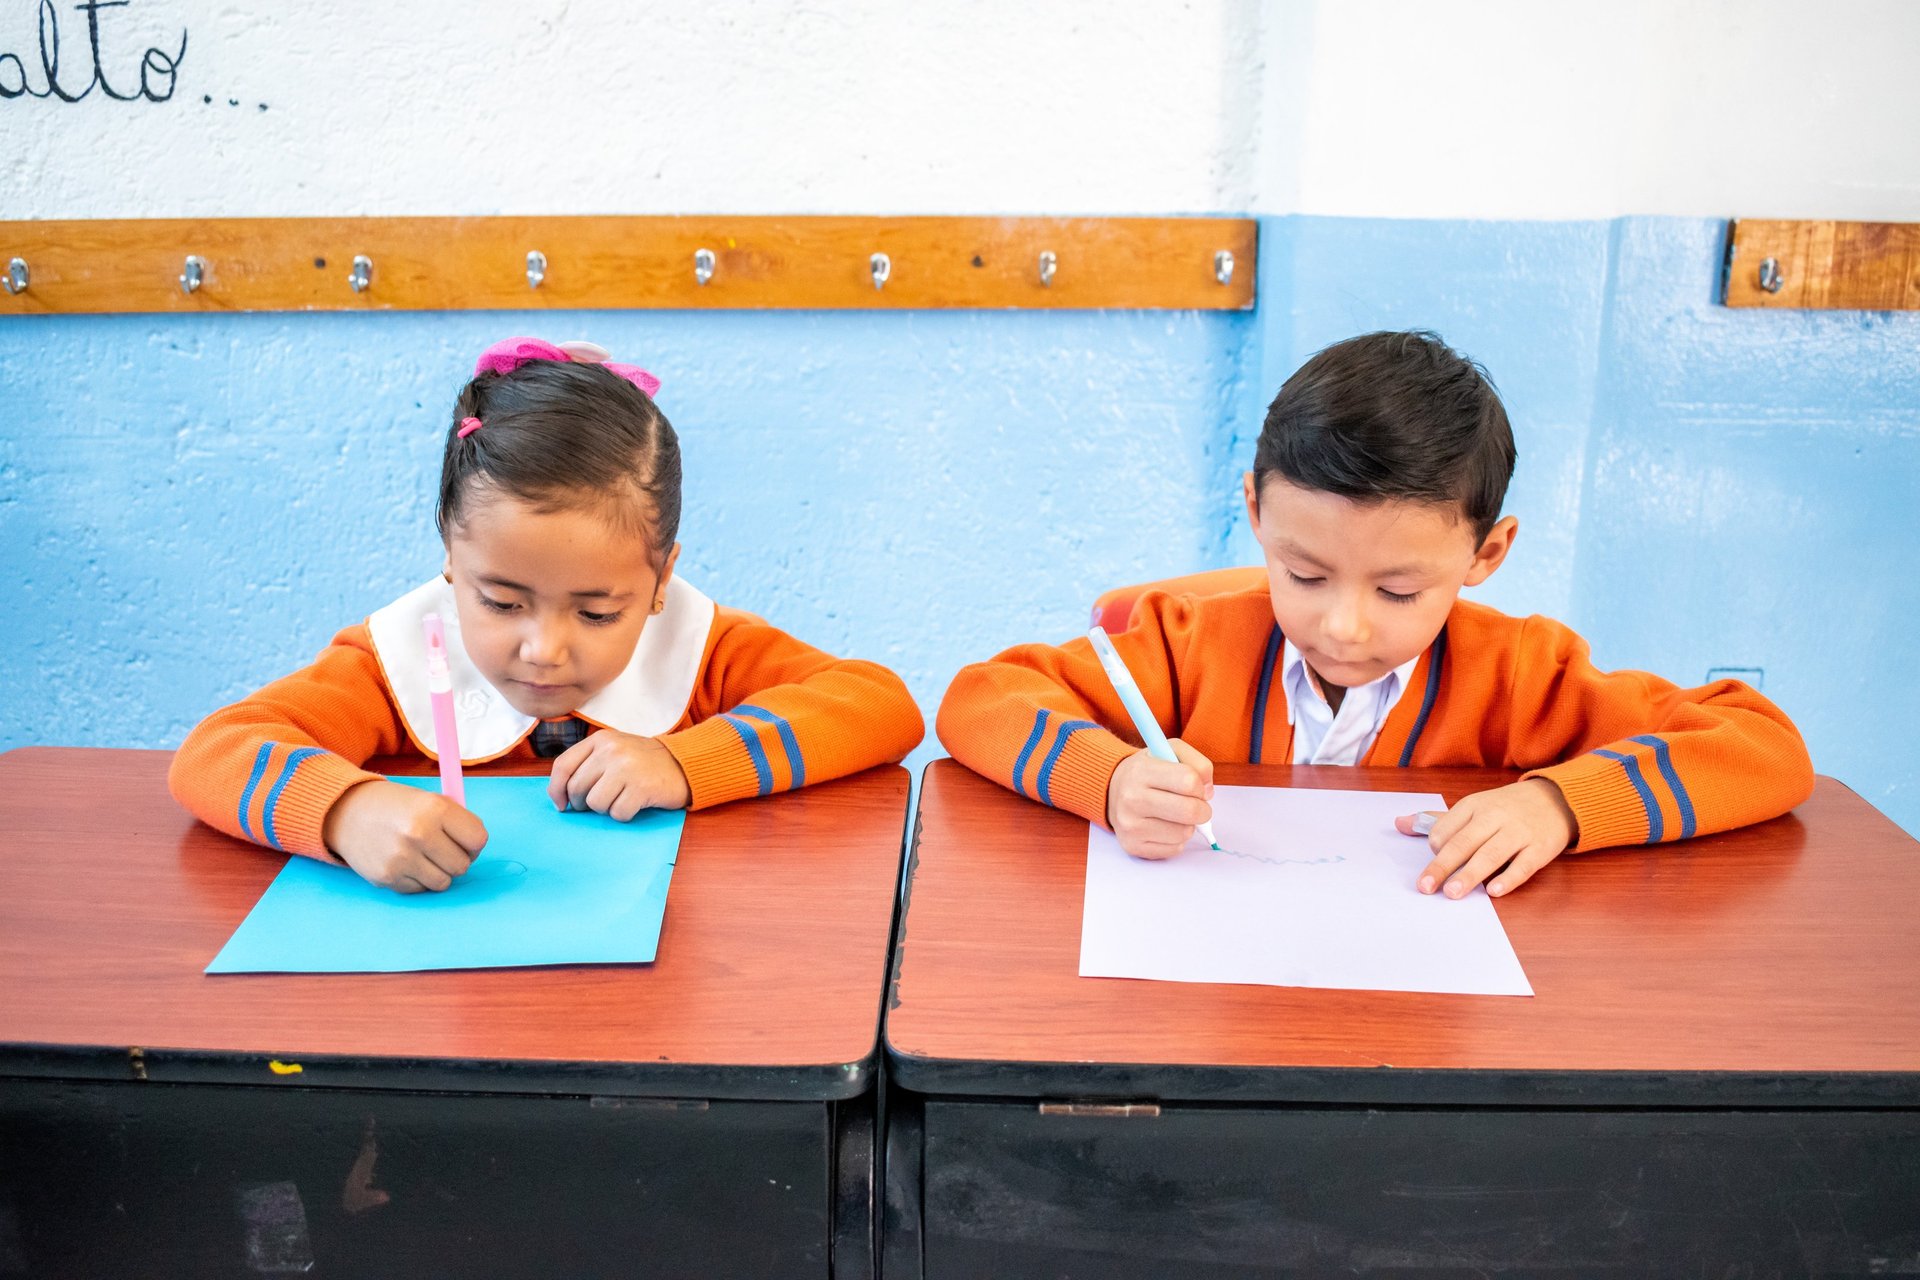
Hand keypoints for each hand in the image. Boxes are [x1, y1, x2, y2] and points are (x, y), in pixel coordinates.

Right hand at [322, 778, 487, 892]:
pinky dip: (418, 880)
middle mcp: (419, 834)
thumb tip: (476, 847)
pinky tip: (405, 863)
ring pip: (443, 883)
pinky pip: (420, 890)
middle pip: (463, 865)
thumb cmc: (396, 806)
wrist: (347, 812)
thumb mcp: (429, 800)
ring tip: (423, 856)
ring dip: (438, 872)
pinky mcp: (388, 878)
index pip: (478, 840)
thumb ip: (456, 821)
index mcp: (435, 809)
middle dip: (456, 859)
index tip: (463, 841)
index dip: (474, 843)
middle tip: (441, 850)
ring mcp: (402, 858)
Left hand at [547, 730, 691, 818]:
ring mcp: (627, 768)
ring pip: (595, 803)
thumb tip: (561, 796)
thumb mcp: (615, 750)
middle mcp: (611, 750)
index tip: (562, 804)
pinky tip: (636, 803)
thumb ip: (588, 764)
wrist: (684, 763)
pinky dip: (625, 814)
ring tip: (622, 799)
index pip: (563, 765)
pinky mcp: (641, 787)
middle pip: (577, 788)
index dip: (556, 789)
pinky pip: (618, 813)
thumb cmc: (644, 762)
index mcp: (601, 739)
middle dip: (583, 803)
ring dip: (606, 809)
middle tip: (600, 802)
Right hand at [1104, 739, 1213, 859]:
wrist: (1111, 790)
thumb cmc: (1147, 771)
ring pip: (1184, 833)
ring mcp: (1130, 826)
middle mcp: (1132, 799)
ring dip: (1187, 825)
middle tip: (1197, 806)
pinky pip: (1174, 849)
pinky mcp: (1133, 846)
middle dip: (1202, 810)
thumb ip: (1197, 763)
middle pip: (1190, 811)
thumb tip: (1208, 792)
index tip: (1195, 787)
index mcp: (1141, 771)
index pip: (1189, 781)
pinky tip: (1165, 828)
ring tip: (1175, 815)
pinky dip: (1176, 840)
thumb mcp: (1169, 752)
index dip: (1200, 786)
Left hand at [1396, 777, 1576, 898]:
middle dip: (1442, 865)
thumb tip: (1399, 824)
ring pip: (1490, 854)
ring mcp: (1518, 832)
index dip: (1435, 846)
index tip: (1430, 860)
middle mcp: (1495, 817)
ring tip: (1452, 893)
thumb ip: (1437, 820)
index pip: (1446, 827)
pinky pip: (1523, 865)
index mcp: (1474, 805)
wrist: (1556, 799)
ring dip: (1469, 875)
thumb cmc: (1506, 808)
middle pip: (1464, 843)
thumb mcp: (1473, 807)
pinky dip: (1508, 878)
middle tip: (1426, 887)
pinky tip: (1493, 891)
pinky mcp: (1540, 847)